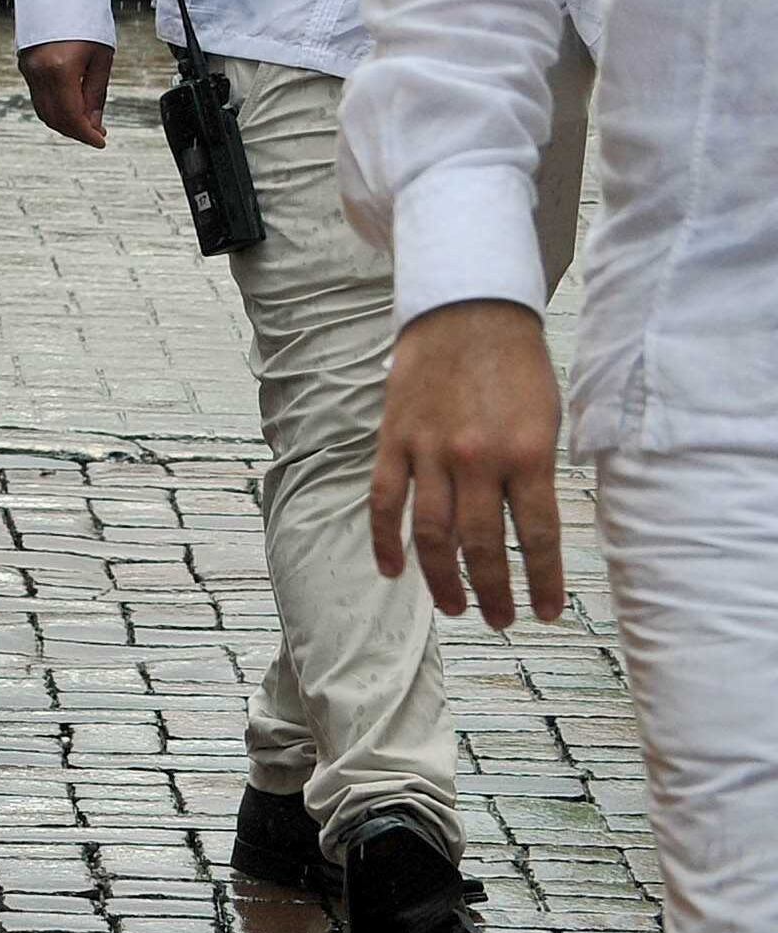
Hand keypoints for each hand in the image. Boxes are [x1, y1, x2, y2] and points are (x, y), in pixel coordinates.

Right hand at [19, 39, 111, 147]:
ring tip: (87, 120)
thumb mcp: (101, 57)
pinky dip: (54, 106)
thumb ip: (96, 93)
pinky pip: (38, 95)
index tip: (101, 141)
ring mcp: (27, 68)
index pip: (72, 117)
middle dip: (75, 131)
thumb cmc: (86, 16)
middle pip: (54, 118)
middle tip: (96, 133)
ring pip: (43, 109)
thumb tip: (95, 121)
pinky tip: (72, 104)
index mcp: (60, 70)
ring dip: (64, 121)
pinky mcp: (24, 64)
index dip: (87, 135)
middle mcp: (38, 72)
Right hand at [371, 299, 566, 628]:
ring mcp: (429, 450)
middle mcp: (476, 458)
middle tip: (501, 620)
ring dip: (442, 579)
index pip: (537, 536)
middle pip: (481, 544)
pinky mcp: (394, 439)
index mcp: (526, 453)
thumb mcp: (548, 420)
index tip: (547, 612)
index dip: (543, 582)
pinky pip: (385, 500)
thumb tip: (534, 530)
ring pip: (431, 532)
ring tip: (455, 607)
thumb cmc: (518, 367)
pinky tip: (391, 570)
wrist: (468, 312)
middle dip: (492, 591)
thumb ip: (540, 472)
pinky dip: (385, 539)